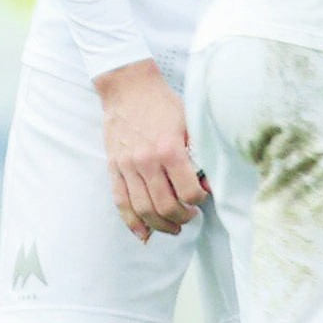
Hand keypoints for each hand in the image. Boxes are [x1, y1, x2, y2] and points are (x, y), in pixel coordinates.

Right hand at [96, 59, 204, 241]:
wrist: (128, 88)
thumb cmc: (163, 104)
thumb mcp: (190, 122)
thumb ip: (200, 151)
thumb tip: (208, 180)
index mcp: (169, 149)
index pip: (187, 191)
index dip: (199, 200)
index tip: (203, 197)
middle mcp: (146, 162)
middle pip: (164, 206)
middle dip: (181, 218)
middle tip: (190, 217)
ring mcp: (127, 167)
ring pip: (142, 209)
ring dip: (160, 225)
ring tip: (173, 228)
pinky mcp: (113, 168)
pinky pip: (120, 202)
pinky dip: (131, 222)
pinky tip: (143, 233)